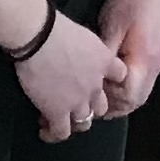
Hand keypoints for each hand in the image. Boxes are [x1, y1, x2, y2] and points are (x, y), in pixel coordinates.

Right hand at [14, 10, 115, 143]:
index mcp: (103, 61)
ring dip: (75, 122)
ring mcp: (78, 100)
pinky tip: (45, 131)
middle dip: (92, 106)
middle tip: (76, 104)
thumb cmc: (54, 27)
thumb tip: (74, 47)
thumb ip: (84, 47)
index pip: (119, 75)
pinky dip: (54, 134)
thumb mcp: (82, 34)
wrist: (39, 37)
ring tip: (64, 121)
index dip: (110, 80)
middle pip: (102, 104)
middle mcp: (95, 84)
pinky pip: (61, 131)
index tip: (100, 81)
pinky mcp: (58, 111)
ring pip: (85, 121)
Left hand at [96, 0, 159, 119]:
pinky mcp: (155, 58)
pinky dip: (127, 89)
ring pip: (140, 94)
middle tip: (91, 102)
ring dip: (120, 100)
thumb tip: (92, 77)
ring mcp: (157, 63)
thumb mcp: (111, 26)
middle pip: (136, 101)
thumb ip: (104, 55)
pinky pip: (143, 83)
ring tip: (99, 96)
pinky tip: (112, 83)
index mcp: (143, 60)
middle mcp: (154, 66)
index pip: (128, 96)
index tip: (91, 92)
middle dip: (114, 106)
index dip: (109, 100)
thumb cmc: (131, 3)